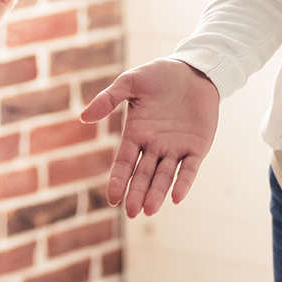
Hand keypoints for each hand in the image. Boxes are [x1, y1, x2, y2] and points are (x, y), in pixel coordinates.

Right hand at [80, 58, 219, 217]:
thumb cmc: (160, 74)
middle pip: (143, 175)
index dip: (119, 180)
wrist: (194, 69)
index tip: (113, 199)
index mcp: (136, 133)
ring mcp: (176, 148)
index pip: (125, 162)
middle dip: (137, 193)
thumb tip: (84, 118)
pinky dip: (183, 183)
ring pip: (164, 176)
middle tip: (131, 212)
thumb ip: (109, 99)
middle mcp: (154, 146)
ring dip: (157, 193)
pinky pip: (189, 169)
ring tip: (149, 210)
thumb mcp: (131, 82)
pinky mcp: (197, 147)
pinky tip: (177, 197)